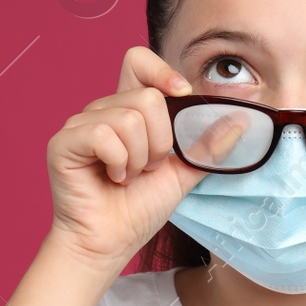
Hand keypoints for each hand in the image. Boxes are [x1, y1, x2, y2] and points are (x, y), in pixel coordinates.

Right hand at [45, 47, 208, 272]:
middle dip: (160, 141)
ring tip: (129, 177)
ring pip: (129, 118)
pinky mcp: (63, 143)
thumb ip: (207, 146)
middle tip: (148, 168)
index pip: (138, 61)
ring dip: (139, 158)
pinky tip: (112, 178)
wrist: (111, 243)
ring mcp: (80, 125)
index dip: (162, 71)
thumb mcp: (183, 173)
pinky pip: (103, 135)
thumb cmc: (139, 209)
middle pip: (147, 96)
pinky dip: (118, 163)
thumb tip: (242, 119)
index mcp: (128, 109)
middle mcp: (102, 110)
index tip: (181, 94)